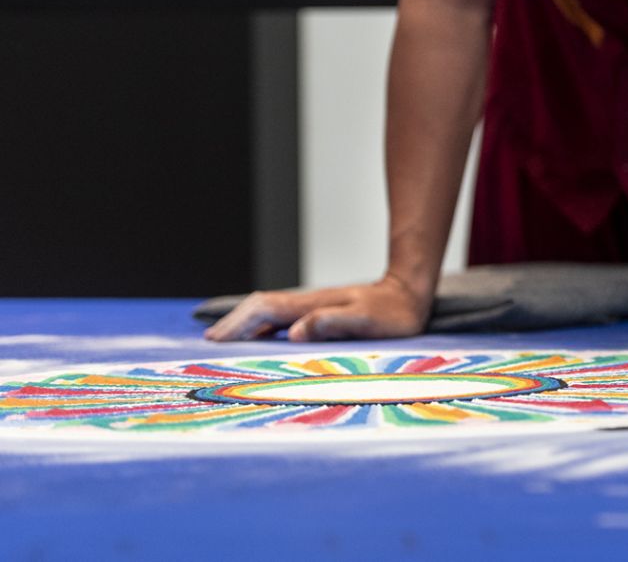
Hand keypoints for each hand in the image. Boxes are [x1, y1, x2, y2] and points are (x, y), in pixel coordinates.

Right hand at [203, 273, 429, 342]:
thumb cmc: (392, 312)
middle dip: (233, 323)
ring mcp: (312, 307)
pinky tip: (256, 339)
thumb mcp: (366, 320)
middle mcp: (307, 304)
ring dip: (244, 325)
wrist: (409, 293)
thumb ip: (332, 323)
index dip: (239, 322)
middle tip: (209, 343)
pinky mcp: (318, 314)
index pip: (265, 309)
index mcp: (313, 304)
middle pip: (259, 308)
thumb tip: (295, 332)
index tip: (216, 338)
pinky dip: (261, 327)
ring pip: (268, 312)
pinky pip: (281, 319)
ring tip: (222, 343)